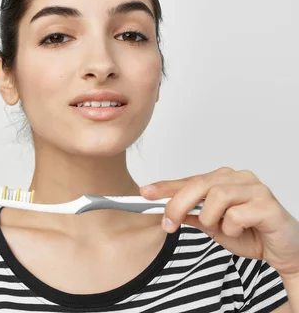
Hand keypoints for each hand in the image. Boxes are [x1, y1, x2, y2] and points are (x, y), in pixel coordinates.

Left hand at [140, 167, 298, 277]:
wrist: (283, 251)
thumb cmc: (250, 233)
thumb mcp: (213, 227)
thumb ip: (193, 216)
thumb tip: (166, 211)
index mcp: (223, 179)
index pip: (189, 180)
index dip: (165, 186)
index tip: (144, 192)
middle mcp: (238, 178)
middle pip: (199, 185)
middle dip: (178, 206)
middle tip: (169, 224)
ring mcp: (254, 188)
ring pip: (216, 197)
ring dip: (211, 219)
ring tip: (221, 229)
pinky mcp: (267, 204)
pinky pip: (235, 215)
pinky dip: (231, 228)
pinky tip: (241, 231)